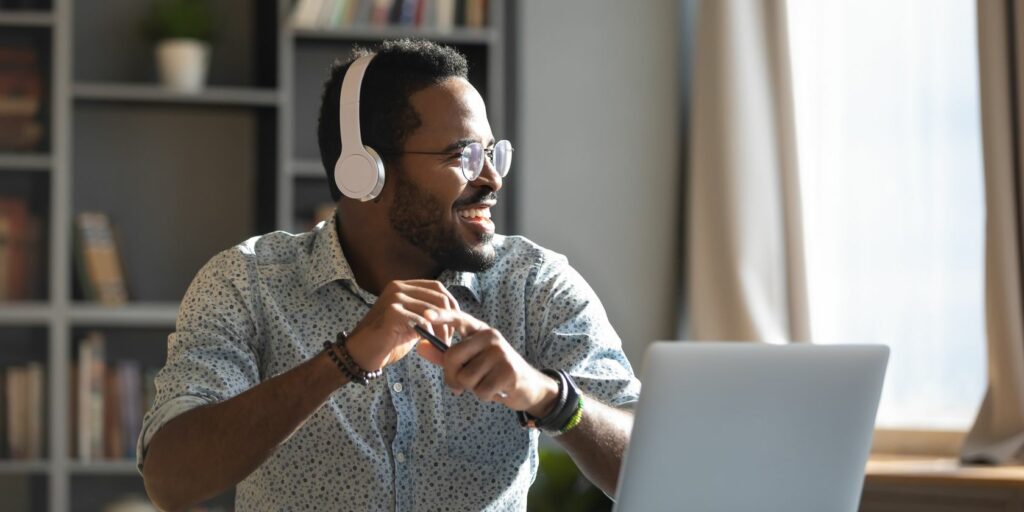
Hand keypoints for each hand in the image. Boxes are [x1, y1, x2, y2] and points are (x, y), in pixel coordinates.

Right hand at [344, 280, 459, 370]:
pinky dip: (429, 334)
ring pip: (432, 310)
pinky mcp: (392, 312)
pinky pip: (421, 321)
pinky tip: (428, 344)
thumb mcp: (412, 323)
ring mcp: (394, 298)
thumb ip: (427, 314)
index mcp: (403, 286)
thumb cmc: (387, 341)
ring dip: (441, 330)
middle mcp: (398, 287)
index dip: (451, 305)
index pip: (437, 288)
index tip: (456, 324)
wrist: (361, 354)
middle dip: (449, 319)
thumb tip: (451, 315)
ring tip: (440, 345)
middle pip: (438, 297)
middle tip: (448, 339)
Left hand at [418, 309, 558, 415]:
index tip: (425, 315)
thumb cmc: (494, 373)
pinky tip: (496, 390)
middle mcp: (490, 336)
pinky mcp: (508, 370)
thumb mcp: (470, 362)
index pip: (459, 319)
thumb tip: (420, 347)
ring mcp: (501, 352)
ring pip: (465, 377)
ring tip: (486, 384)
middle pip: (452, 357)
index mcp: (480, 331)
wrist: (528, 387)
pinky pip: (480, 390)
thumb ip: (445, 356)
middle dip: (452, 377)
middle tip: (461, 385)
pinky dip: (484, 396)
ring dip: (472, 388)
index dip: (442, 316)